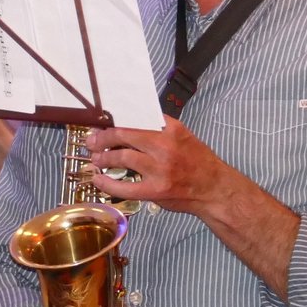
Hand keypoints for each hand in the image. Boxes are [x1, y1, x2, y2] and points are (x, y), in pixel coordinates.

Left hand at [86, 118, 234, 215]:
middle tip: (92, 140)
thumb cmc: (198, 162)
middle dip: (103, 137)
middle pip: (124, 134)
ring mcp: (160, 168)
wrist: (214, 189)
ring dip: (103, 157)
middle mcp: (165, 145)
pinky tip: (98, 179)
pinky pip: (125, 186)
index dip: (114, 119)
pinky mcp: (155, 190)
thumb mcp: (182, 135)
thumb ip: (158, 129)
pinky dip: (107, 183)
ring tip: (96, 159)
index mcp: (171, 128)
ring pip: (122, 157)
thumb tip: (126, 125)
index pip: (136, 117)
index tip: (102, 122)